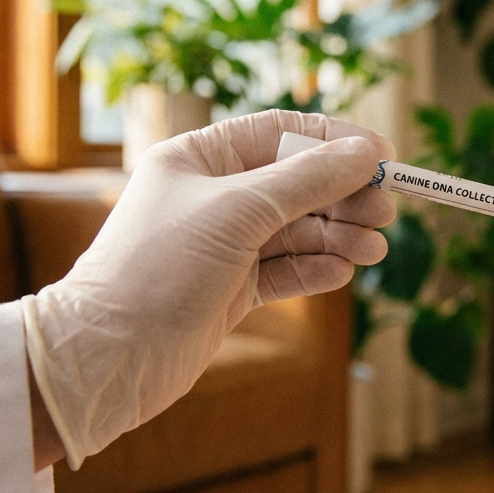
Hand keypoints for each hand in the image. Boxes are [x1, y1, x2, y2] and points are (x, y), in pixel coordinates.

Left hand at [23, 110, 395, 468]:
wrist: (107, 359)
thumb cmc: (157, 270)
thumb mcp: (238, 212)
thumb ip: (307, 180)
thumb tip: (366, 153)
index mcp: (199, 158)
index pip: (281, 133)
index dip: (336, 142)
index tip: (385, 158)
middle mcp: (211, 196)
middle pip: (298, 183)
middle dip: (344, 196)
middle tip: (385, 213)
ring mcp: (222, 245)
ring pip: (298, 230)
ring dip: (338, 236)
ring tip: (371, 250)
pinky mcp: (230, 289)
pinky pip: (287, 270)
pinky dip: (317, 270)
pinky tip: (341, 273)